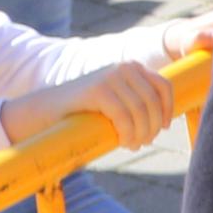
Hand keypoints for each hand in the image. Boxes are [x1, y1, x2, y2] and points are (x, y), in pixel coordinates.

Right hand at [1, 57, 178, 151]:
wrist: (45, 112)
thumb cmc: (84, 111)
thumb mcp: (116, 101)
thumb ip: (136, 101)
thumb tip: (164, 121)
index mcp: (132, 67)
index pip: (163, 86)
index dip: (167, 110)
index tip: (164, 128)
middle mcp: (124, 67)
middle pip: (152, 101)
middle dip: (152, 126)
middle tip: (143, 143)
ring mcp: (110, 76)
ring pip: (140, 110)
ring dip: (141, 133)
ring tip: (133, 145)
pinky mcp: (97, 90)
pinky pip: (123, 116)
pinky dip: (127, 132)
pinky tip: (123, 142)